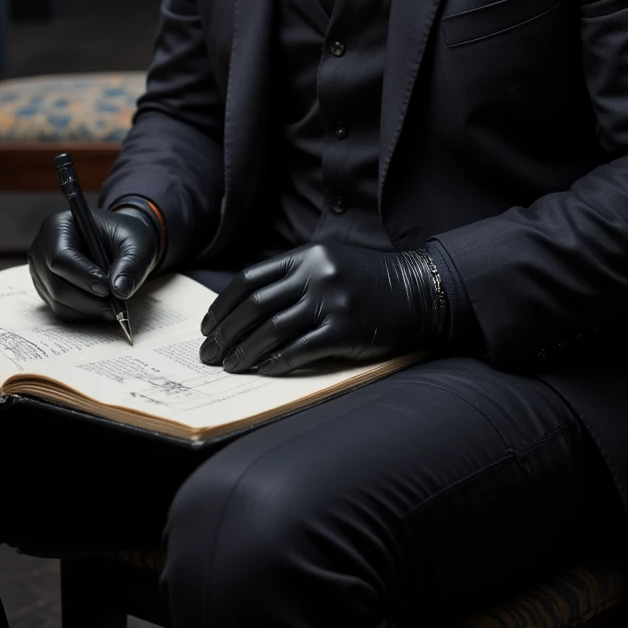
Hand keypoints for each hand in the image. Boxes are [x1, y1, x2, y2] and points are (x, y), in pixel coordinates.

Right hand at [28, 209, 159, 322]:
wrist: (119, 243)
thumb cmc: (125, 238)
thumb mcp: (137, 244)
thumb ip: (131, 265)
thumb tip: (119, 291)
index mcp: (59, 226)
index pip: (60, 257)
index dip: (82, 276)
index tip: (107, 289)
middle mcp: (42, 248)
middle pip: (56, 284)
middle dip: (88, 299)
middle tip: (115, 306)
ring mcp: (40, 271)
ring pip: (59, 301)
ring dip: (89, 309)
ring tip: (113, 306)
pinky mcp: (46, 289)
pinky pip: (61, 309)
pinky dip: (84, 313)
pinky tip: (102, 307)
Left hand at [198, 242, 445, 374]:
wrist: (419, 291)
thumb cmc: (369, 281)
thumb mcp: (329, 263)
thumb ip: (293, 277)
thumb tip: (248, 308)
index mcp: (306, 255)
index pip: (249, 280)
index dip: (222, 305)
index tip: (208, 326)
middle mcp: (315, 275)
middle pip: (254, 306)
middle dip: (225, 332)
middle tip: (209, 353)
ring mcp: (330, 302)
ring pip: (272, 330)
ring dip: (244, 351)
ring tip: (228, 366)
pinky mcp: (344, 330)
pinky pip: (299, 350)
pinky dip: (275, 362)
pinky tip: (261, 371)